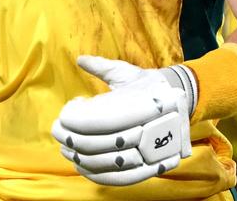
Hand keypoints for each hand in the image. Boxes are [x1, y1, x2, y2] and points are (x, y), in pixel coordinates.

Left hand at [52, 56, 191, 185]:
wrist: (178, 100)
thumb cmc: (146, 83)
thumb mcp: (125, 71)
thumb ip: (102, 67)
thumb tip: (80, 60)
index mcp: (137, 103)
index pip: (100, 120)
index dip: (77, 121)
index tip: (63, 114)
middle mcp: (144, 129)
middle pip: (100, 144)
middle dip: (73, 139)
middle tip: (58, 130)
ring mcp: (148, 151)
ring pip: (108, 163)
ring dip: (81, 158)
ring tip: (66, 147)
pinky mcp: (150, 166)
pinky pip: (121, 178)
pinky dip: (98, 175)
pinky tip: (82, 166)